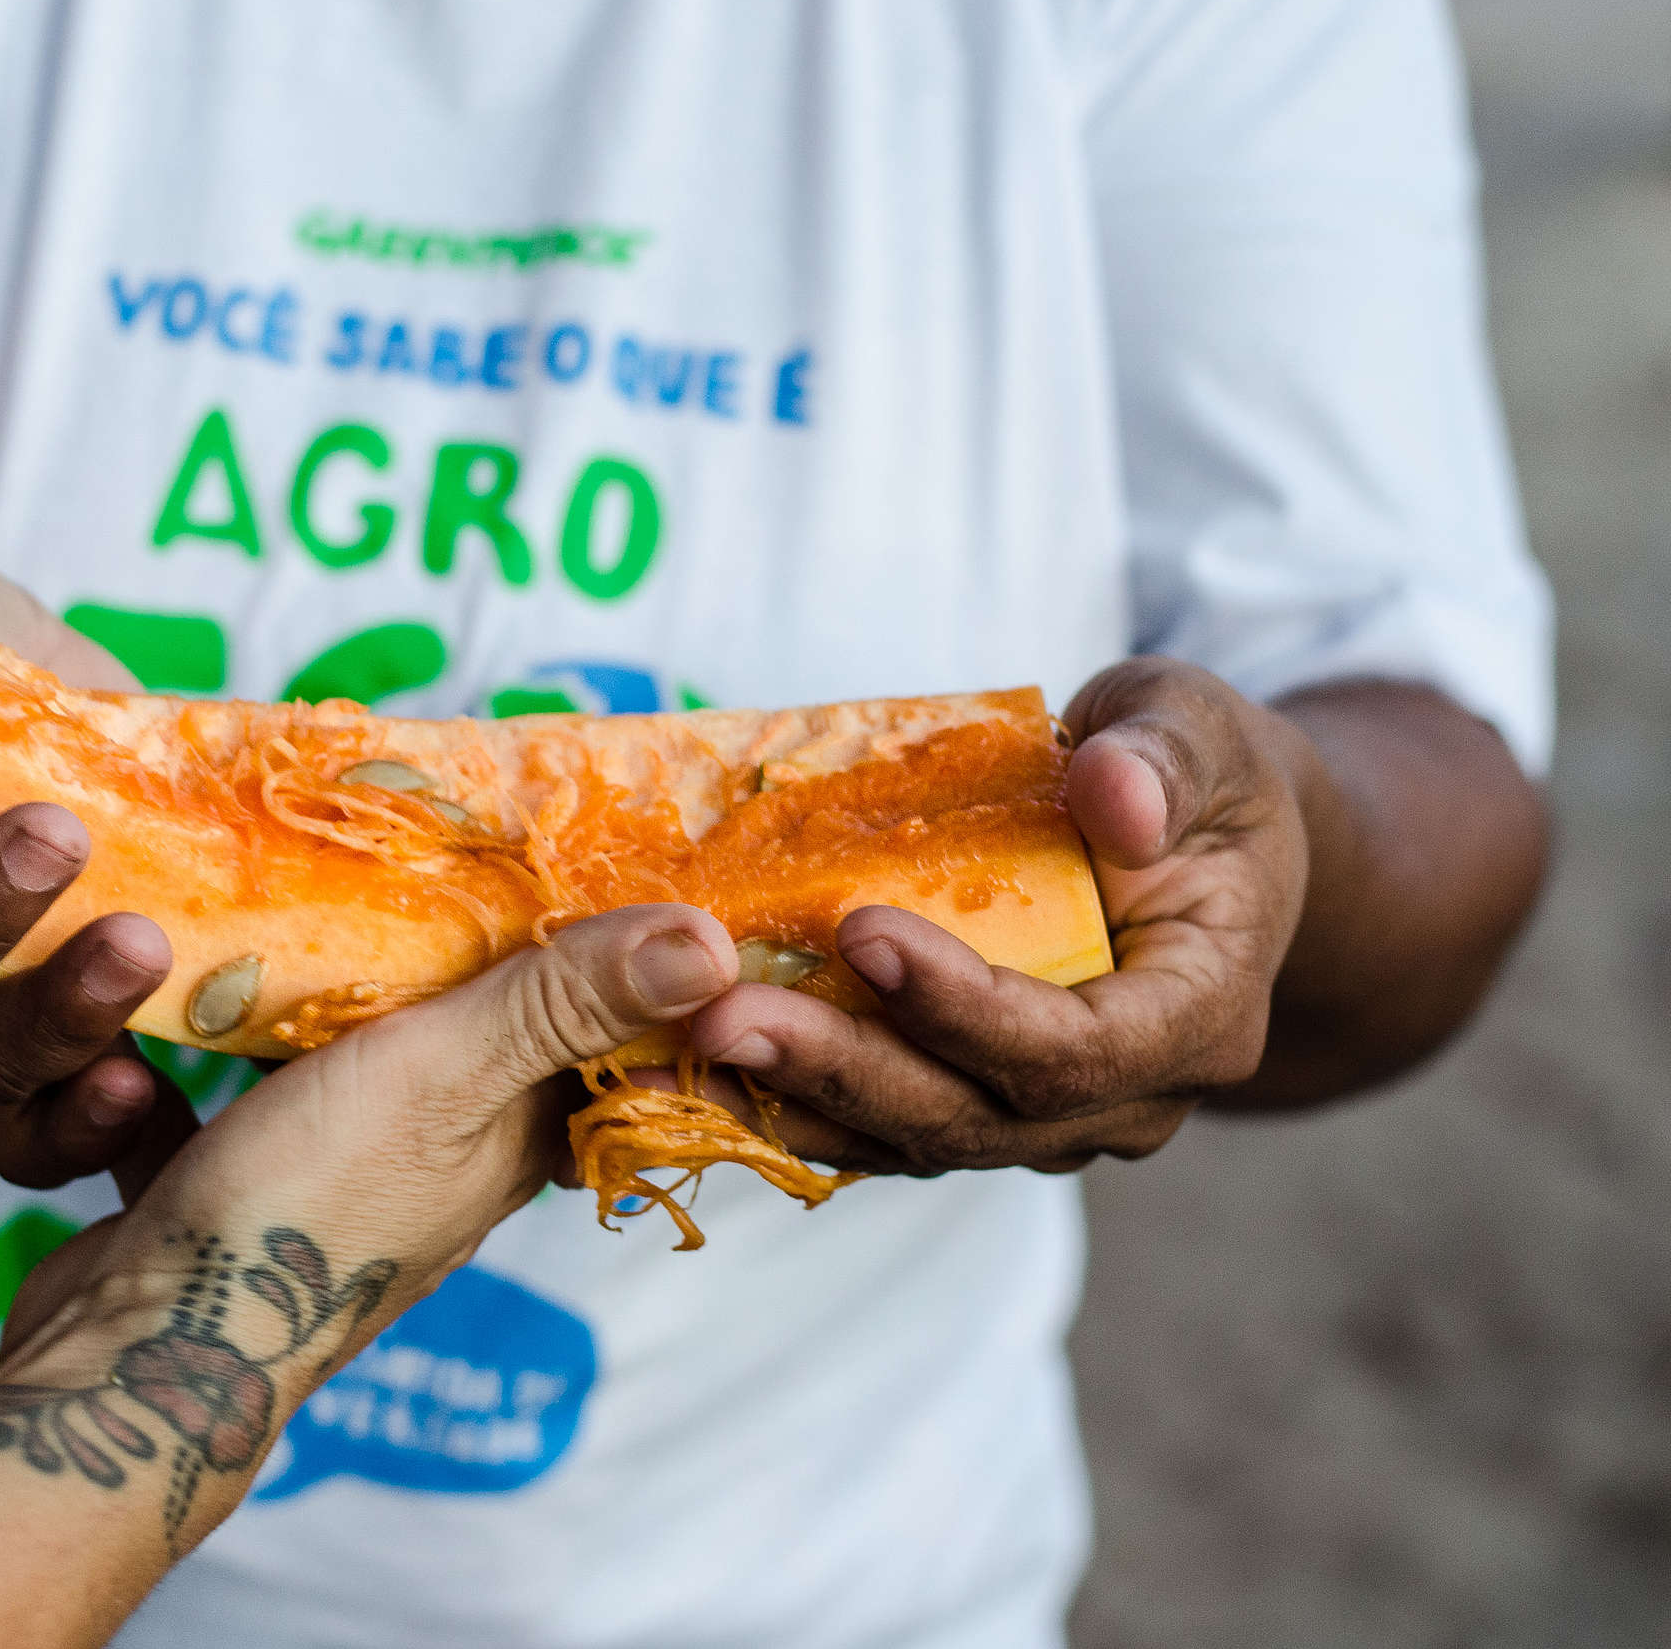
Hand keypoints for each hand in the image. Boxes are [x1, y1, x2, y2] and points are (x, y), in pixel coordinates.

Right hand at [0, 905, 739, 1370]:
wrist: (142, 1361)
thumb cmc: (307, 1214)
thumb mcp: (445, 1077)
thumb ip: (560, 1004)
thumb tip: (711, 943)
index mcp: (513, 1141)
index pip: (598, 1038)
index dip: (605, 953)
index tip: (583, 851)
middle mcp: (434, 1167)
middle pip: (462, 1037)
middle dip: (439, 948)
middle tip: (414, 839)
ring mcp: (323, 1183)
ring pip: (325, 1067)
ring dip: (293, 1002)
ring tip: (271, 910)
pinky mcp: (222, 1195)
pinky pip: (209, 1115)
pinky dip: (175, 1079)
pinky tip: (137, 1038)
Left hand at [688, 657, 1311, 1174]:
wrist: (1199, 845)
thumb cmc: (1195, 777)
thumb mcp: (1200, 729)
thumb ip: (1166, 757)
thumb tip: (1114, 794)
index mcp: (1198, 1017)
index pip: (1078, 1049)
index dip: (964, 1008)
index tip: (860, 934)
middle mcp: (1125, 1099)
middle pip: (974, 1117)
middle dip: (841, 1070)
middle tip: (720, 1019)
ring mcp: (1046, 1122)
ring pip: (910, 1140)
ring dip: (786, 1104)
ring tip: (669, 1064)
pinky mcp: (974, 1109)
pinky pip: (875, 1129)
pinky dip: (782, 1108)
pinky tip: (682, 1082)